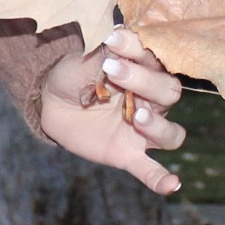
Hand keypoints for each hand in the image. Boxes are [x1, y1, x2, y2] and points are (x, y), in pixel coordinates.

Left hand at [37, 29, 185, 194]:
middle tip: (113, 71)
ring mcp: (141, 131)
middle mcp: (151, 101)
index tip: (113, 39)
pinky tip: (172, 185)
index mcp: (145, 72)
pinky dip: (162, 179)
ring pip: (170, 133)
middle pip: (168, 93)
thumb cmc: (75, 75)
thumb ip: (103, 55)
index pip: (156, 59)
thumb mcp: (83, 61)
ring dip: (157, 125)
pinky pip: (151, 170)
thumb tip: (118, 39)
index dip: (138, 49)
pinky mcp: (128, 155)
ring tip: (135, 116)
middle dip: (144, 81)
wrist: (52, 102)